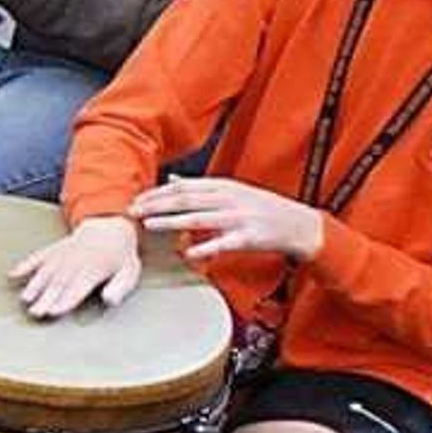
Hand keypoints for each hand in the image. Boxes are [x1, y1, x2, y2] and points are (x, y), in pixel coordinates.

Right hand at [11, 216, 143, 317]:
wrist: (109, 225)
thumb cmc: (121, 255)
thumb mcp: (130, 271)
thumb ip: (120, 287)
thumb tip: (109, 300)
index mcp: (94, 269)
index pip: (77, 288)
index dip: (65, 301)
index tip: (53, 312)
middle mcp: (75, 262)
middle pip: (58, 283)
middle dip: (45, 299)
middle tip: (35, 313)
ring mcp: (62, 254)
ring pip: (45, 272)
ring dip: (34, 285)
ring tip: (25, 299)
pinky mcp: (53, 249)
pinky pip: (36, 256)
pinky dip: (24, 265)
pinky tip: (12, 275)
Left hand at [130, 176, 326, 265]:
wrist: (299, 224)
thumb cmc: (262, 208)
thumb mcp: (233, 191)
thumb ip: (201, 187)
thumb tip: (172, 179)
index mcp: (223, 186)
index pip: (183, 186)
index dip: (157, 192)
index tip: (136, 198)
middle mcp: (229, 199)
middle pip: (186, 199)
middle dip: (157, 205)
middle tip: (132, 211)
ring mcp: (240, 217)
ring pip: (200, 218)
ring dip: (172, 222)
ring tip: (150, 225)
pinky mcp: (250, 237)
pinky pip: (224, 243)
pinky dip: (205, 247)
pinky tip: (187, 253)